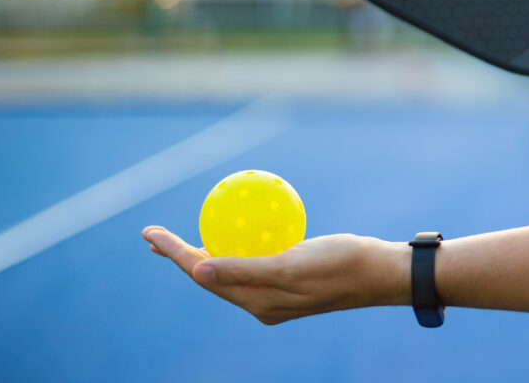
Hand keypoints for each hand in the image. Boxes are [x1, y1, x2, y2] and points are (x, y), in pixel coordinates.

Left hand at [142, 226, 408, 324]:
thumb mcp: (292, 265)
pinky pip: (251, 261)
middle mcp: (260, 300)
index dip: (173, 254)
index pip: (203, 275)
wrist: (380, 271)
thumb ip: (244, 270)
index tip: (149, 234)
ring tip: (178, 237)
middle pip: (208, 276)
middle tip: (152, 234)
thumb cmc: (341, 264)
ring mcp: (274, 292)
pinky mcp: (287, 278)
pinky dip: (235, 246)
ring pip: (227, 270)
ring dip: (201, 253)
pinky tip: (237, 227)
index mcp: (257, 301)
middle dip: (178, 256)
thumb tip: (197, 272)